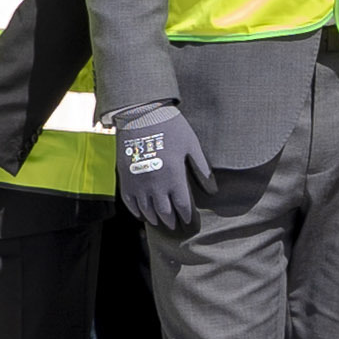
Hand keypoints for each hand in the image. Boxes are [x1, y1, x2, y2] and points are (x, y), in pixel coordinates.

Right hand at [112, 97, 205, 236]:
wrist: (140, 114)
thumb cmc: (170, 127)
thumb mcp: (191, 145)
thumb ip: (202, 169)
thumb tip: (214, 190)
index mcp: (174, 177)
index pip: (182, 205)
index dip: (186, 216)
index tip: (189, 221)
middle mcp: (155, 185)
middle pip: (164, 212)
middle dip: (171, 220)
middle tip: (175, 225)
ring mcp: (138, 183)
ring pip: (146, 210)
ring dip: (154, 218)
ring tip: (160, 221)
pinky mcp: (125, 177)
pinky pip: (129, 202)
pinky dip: (136, 211)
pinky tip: (141, 214)